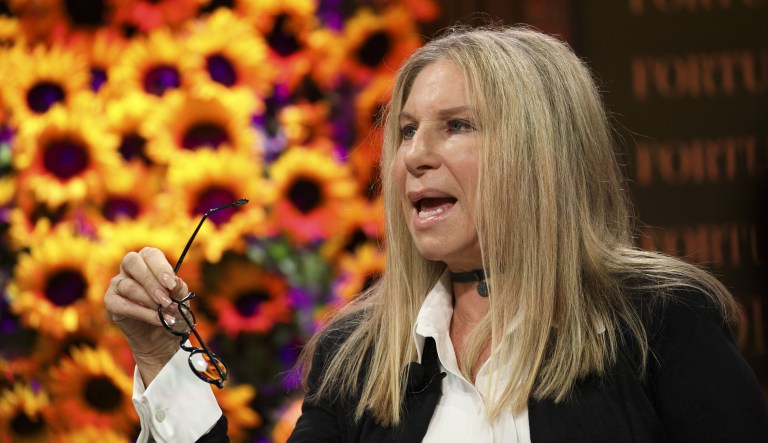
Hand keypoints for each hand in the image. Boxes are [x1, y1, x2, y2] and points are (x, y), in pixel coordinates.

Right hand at [104, 247, 188, 384]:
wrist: (162, 335)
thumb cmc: (171, 310)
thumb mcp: (181, 298)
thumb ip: (179, 289)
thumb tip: (176, 282)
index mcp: (148, 261)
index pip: (150, 255)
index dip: (161, 268)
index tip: (172, 285)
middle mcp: (130, 269)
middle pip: (132, 262)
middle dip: (151, 281)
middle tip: (166, 299)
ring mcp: (117, 284)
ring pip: (128, 286)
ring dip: (149, 300)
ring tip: (165, 312)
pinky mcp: (111, 302)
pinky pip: (123, 305)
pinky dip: (143, 313)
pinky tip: (157, 319)